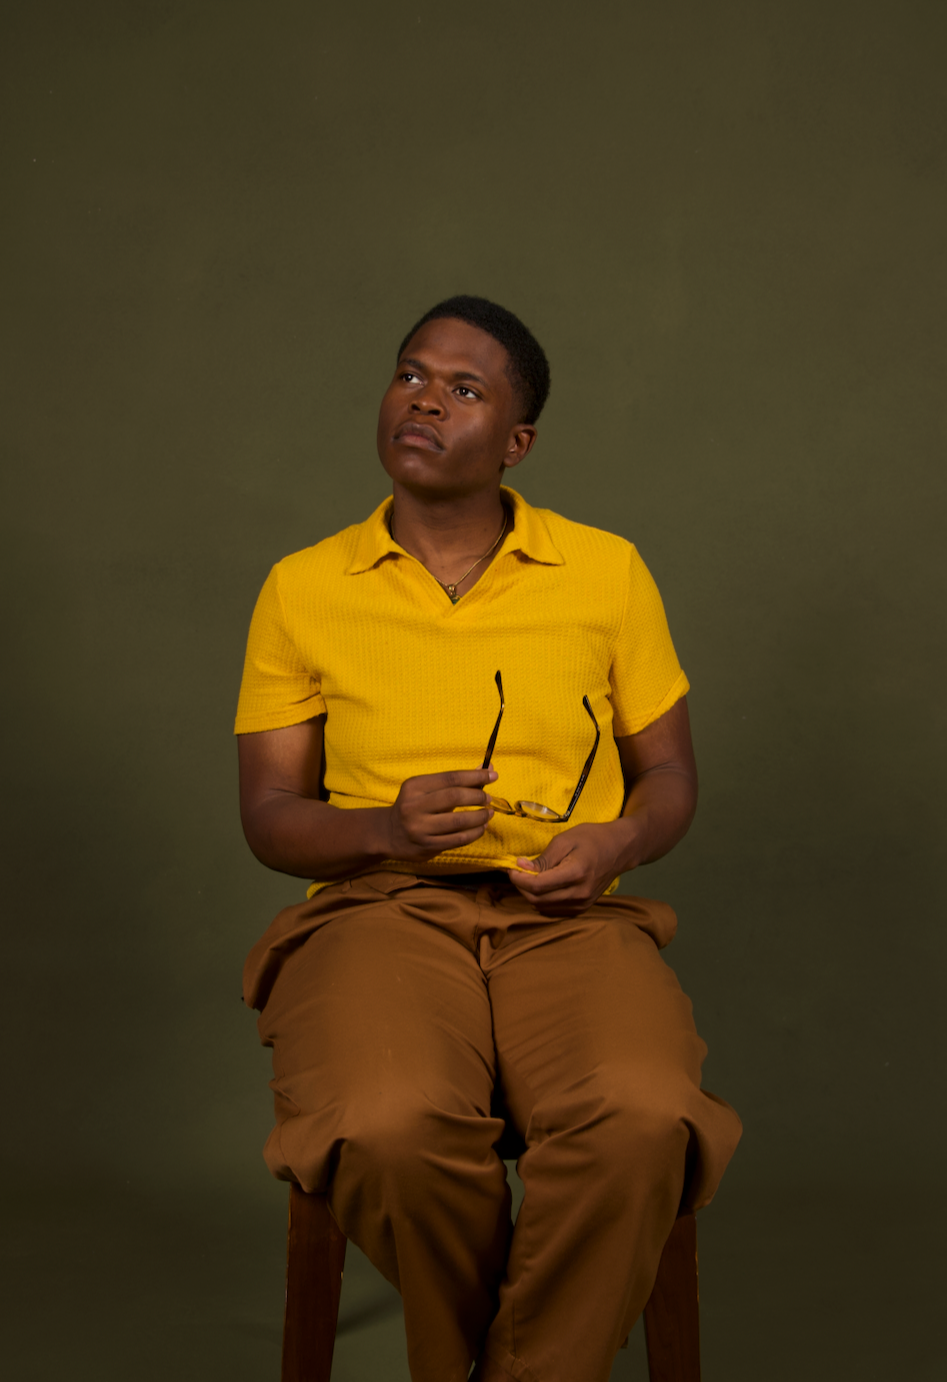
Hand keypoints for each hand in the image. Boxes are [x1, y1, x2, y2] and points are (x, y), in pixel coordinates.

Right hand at [385, 768, 497, 861]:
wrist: (389, 834)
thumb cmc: (414, 806)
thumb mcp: (427, 789)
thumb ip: (455, 780)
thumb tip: (486, 768)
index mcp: (414, 787)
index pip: (450, 778)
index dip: (474, 776)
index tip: (493, 775)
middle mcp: (414, 806)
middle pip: (454, 797)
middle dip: (477, 796)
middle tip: (488, 798)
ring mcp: (420, 828)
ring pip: (458, 821)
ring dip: (479, 817)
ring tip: (488, 813)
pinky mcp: (426, 846)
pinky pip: (457, 839)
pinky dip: (474, 833)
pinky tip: (480, 828)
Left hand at [507, 820, 640, 916]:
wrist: (619, 850)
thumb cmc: (592, 839)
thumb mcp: (565, 840)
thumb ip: (543, 858)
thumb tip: (521, 868)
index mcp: (576, 873)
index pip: (538, 886)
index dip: (519, 879)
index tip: (512, 867)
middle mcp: (580, 893)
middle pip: (538, 900)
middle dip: (522, 887)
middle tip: (519, 872)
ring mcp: (582, 904)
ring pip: (544, 908)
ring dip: (531, 895)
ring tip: (530, 877)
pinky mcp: (583, 908)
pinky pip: (554, 911)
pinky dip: (543, 901)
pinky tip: (543, 887)